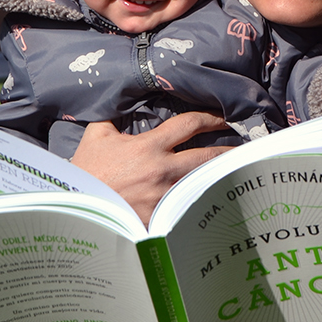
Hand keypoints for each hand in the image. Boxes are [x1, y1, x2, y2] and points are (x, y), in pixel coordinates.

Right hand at [69, 112, 231, 224]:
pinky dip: (202, 203)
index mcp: (150, 146)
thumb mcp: (97, 135)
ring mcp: (165, 196)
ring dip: (219, 177)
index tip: (222, 118)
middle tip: (242, 148)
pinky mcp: (161, 217)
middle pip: (208, 156)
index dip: (210, 117)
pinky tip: (214, 202)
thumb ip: (115, 118)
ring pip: (203, 183)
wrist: (79, 205)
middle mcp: (163, 170)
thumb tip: (124, 104)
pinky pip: (188, 207)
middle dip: (227, 150)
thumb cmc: (87, 170)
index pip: (190, 124)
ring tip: (234, 174)